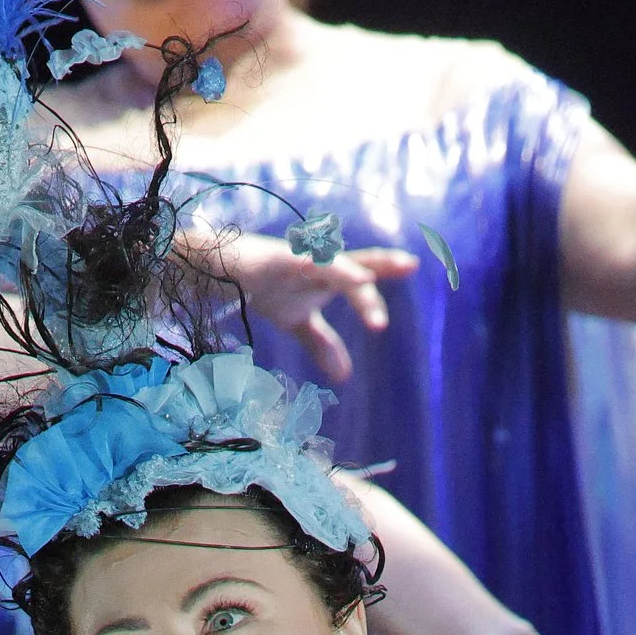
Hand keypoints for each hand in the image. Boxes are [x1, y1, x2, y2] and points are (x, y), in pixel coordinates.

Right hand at [205, 229, 418, 385]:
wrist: (221, 272)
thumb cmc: (265, 288)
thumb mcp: (298, 322)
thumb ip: (322, 344)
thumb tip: (344, 376)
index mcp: (329, 276)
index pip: (363, 272)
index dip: (387, 267)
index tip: (413, 264)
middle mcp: (319, 263)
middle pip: (354, 264)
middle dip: (380, 264)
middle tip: (409, 265)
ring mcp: (297, 258)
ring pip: (329, 262)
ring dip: (347, 274)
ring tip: (366, 282)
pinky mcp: (273, 259)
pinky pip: (293, 261)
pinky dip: (306, 263)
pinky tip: (317, 267)